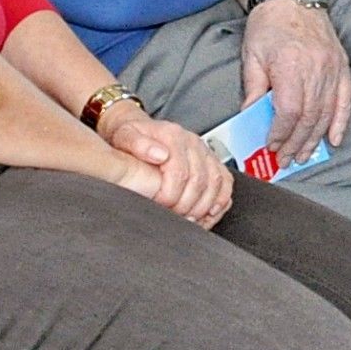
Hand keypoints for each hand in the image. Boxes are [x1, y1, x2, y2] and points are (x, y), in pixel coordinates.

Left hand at [99, 109, 231, 229]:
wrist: (139, 130)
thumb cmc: (130, 137)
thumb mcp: (124, 136)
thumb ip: (137, 144)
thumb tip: (159, 155)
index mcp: (173, 136)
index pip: (180, 172)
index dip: (170, 195)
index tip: (159, 206)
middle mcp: (193, 143)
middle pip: (200, 181)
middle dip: (186, 205)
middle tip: (173, 218)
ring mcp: (205, 152)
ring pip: (217, 183)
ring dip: (204, 206)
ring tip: (188, 220)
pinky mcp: (212, 162)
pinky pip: (226, 183)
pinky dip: (221, 201)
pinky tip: (208, 213)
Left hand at [239, 0, 350, 166]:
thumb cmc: (268, 25)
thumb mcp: (252, 56)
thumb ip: (254, 89)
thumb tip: (250, 118)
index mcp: (291, 65)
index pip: (289, 111)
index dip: (281, 133)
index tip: (271, 145)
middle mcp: (316, 69)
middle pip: (309, 117)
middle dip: (296, 143)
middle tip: (286, 159)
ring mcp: (332, 68)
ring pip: (326, 113)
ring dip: (315, 138)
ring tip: (303, 155)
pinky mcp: (342, 66)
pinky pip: (346, 100)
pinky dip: (341, 122)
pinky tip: (334, 140)